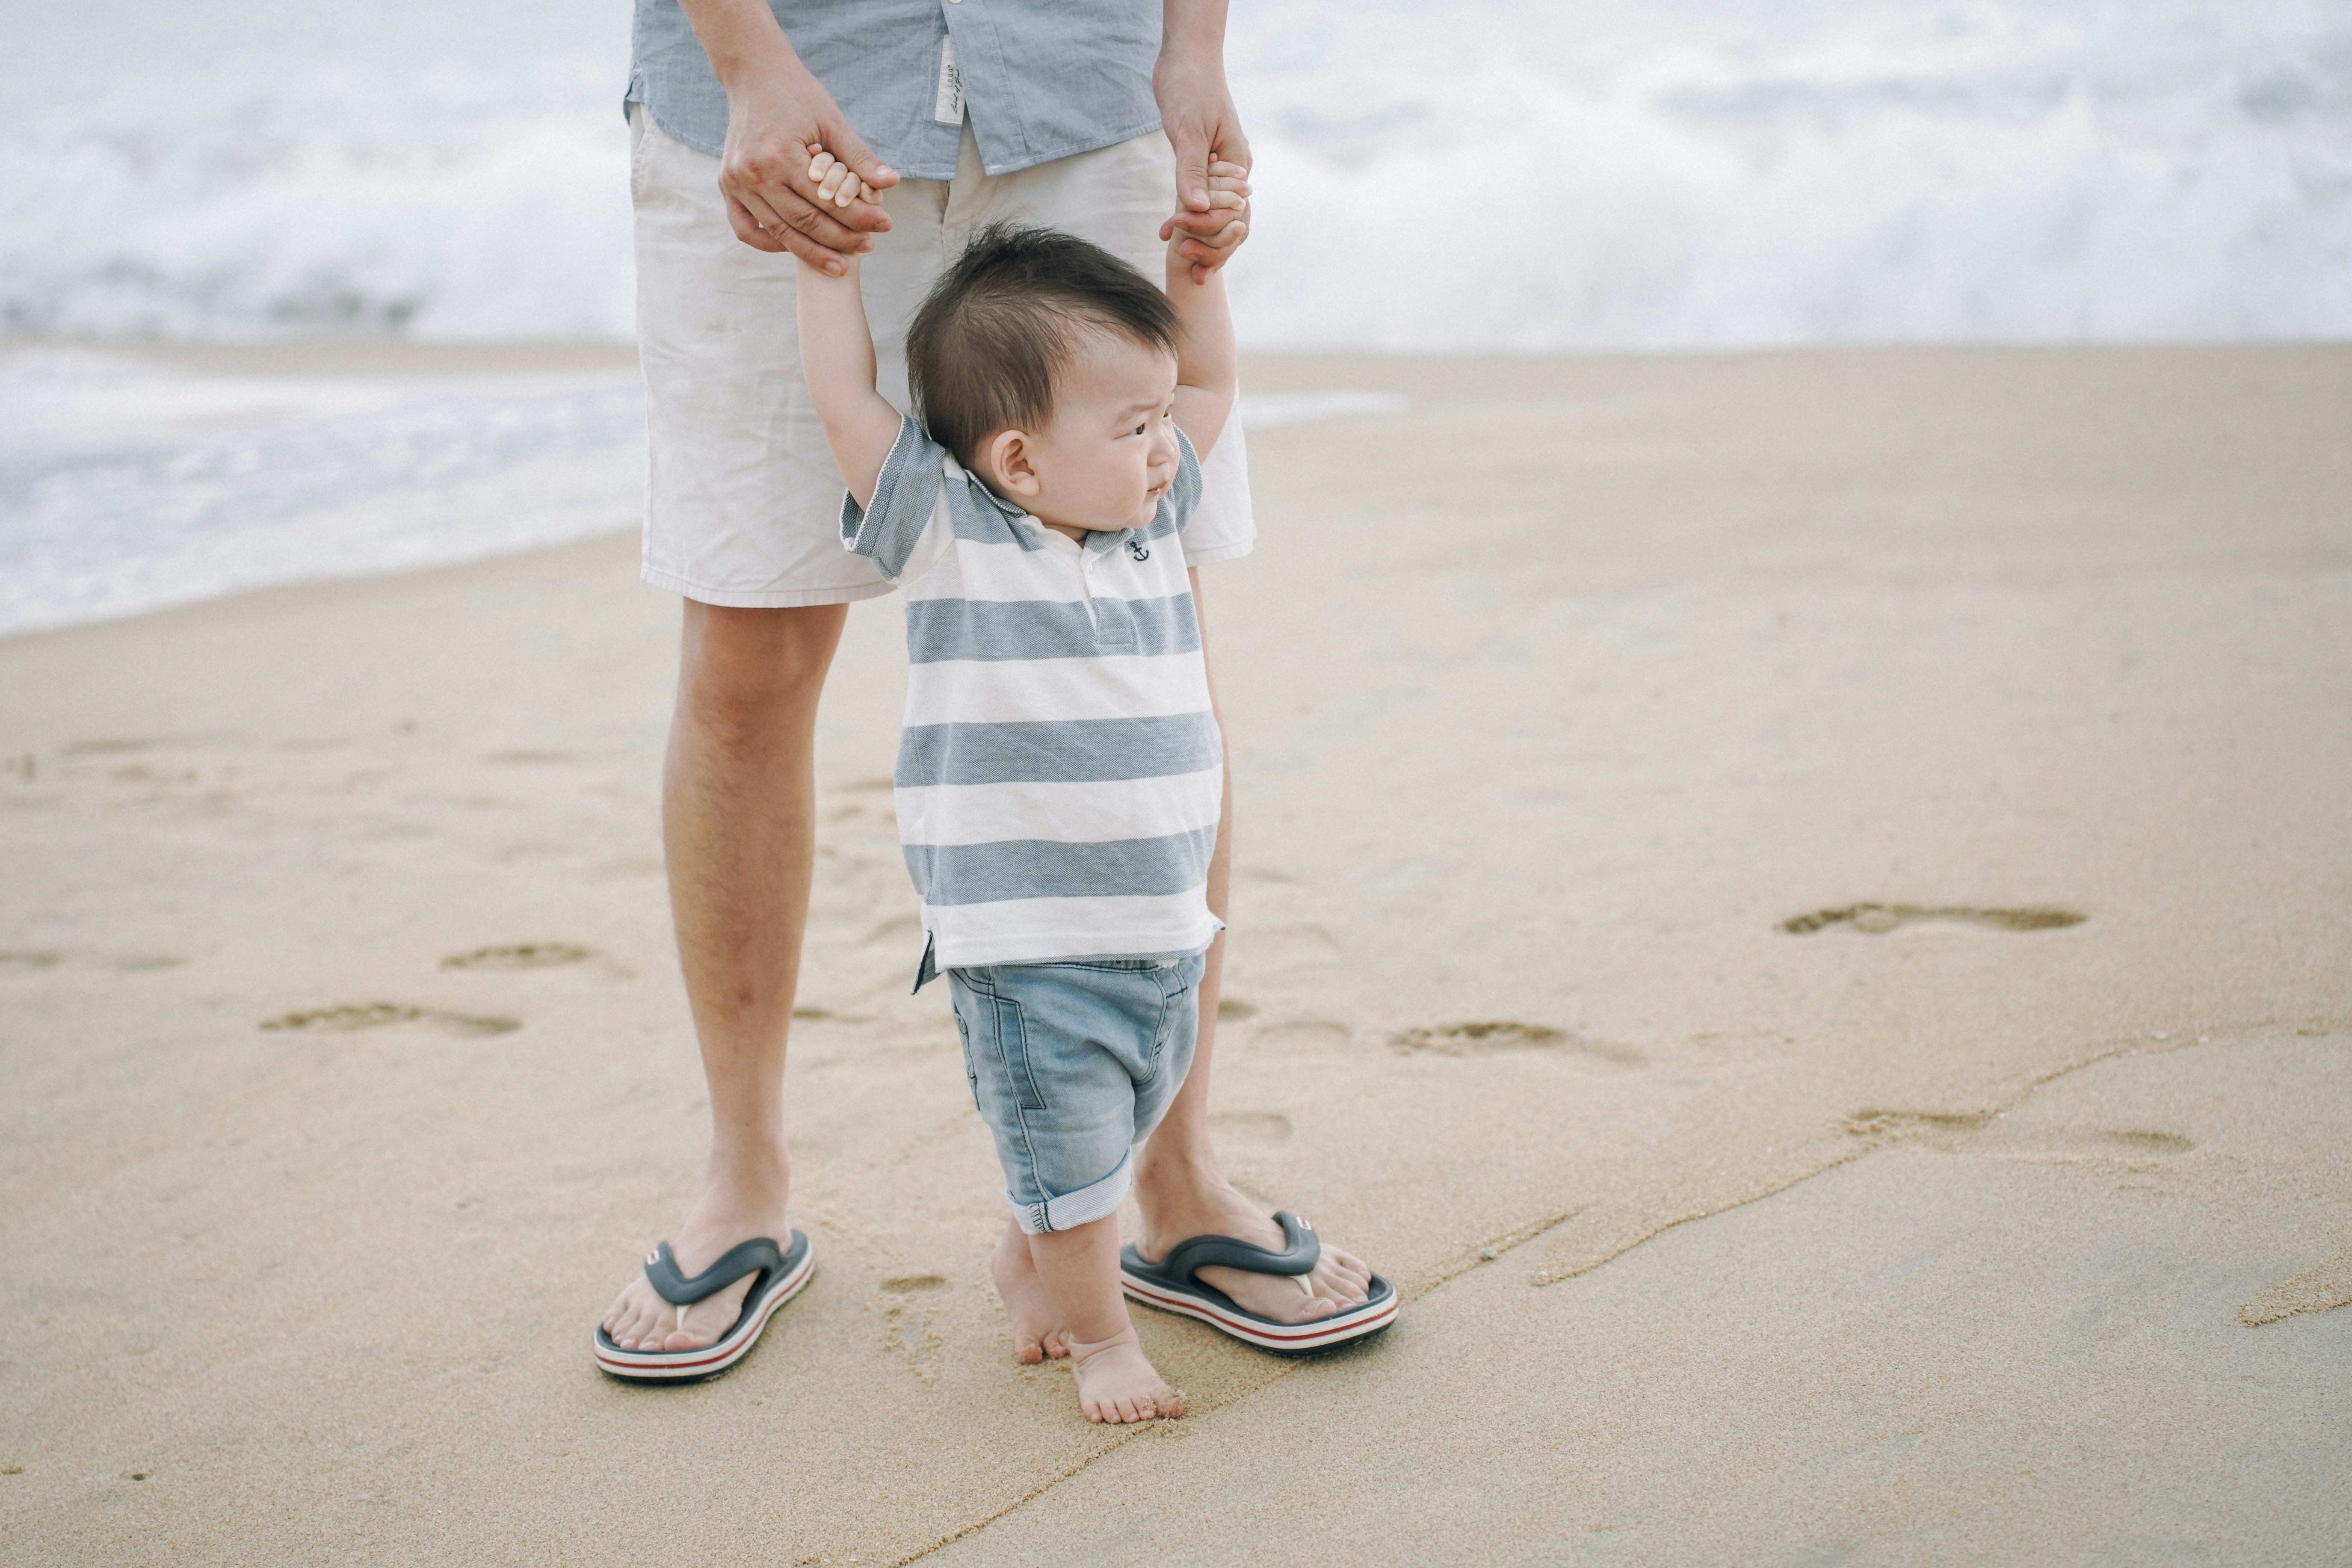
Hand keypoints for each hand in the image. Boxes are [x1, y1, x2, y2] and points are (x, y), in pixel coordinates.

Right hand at [716, 59, 899, 272]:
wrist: (754, 75)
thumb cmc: (798, 96)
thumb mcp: (832, 121)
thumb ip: (859, 156)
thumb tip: (892, 182)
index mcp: (780, 155)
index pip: (827, 201)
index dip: (859, 218)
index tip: (885, 225)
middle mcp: (754, 172)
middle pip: (803, 223)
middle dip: (840, 240)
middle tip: (868, 247)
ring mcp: (736, 181)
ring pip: (778, 232)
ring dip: (811, 252)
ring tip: (841, 263)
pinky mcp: (727, 185)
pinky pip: (746, 228)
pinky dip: (769, 243)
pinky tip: (796, 247)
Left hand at [1155, 53, 1252, 284]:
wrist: (1185, 58)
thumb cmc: (1189, 87)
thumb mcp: (1188, 129)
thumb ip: (1191, 170)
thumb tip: (1196, 210)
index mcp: (1238, 164)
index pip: (1235, 216)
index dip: (1213, 237)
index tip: (1182, 245)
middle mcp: (1234, 170)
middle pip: (1232, 223)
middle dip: (1212, 248)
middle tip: (1187, 267)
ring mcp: (1220, 169)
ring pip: (1219, 216)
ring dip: (1202, 238)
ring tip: (1180, 258)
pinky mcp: (1204, 164)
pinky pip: (1204, 200)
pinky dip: (1192, 219)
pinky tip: (1174, 233)